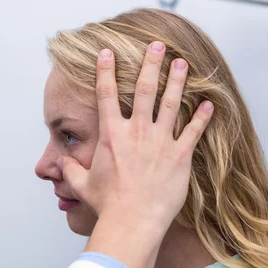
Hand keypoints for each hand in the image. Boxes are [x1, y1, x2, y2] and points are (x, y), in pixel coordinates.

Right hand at [60, 43, 212, 267]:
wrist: (133, 221)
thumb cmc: (108, 204)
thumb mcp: (82, 185)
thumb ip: (70, 169)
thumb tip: (59, 164)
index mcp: (111, 135)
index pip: (105, 95)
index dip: (105, 71)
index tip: (107, 53)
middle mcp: (136, 132)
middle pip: (144, 89)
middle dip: (150, 64)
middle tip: (156, 46)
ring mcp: (159, 142)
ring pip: (171, 103)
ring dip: (177, 80)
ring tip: (182, 62)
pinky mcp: (179, 156)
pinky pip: (193, 131)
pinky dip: (201, 117)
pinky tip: (208, 104)